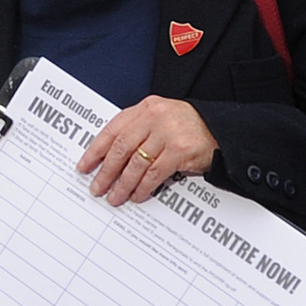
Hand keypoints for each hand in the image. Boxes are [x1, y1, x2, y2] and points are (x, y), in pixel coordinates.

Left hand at [78, 97, 216, 206]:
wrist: (221, 129)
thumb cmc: (188, 126)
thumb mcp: (161, 118)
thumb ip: (138, 130)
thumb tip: (110, 156)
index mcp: (145, 108)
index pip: (113, 130)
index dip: (95, 150)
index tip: (84, 166)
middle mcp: (154, 117)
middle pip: (121, 148)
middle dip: (106, 171)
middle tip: (97, 187)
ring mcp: (167, 133)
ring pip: (135, 164)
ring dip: (123, 184)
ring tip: (115, 196)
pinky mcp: (179, 151)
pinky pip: (154, 173)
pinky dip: (143, 187)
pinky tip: (137, 195)